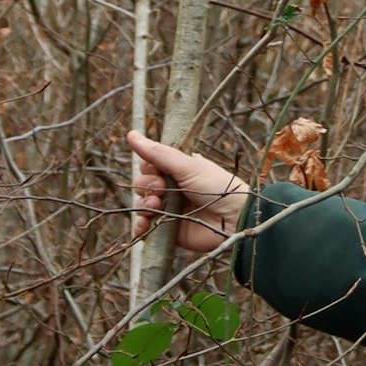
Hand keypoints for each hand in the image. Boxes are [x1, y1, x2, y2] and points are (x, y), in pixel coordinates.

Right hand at [126, 130, 250, 251]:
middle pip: (142, 185)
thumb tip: (131, 134)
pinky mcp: (169, 231)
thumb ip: (158, 153)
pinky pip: (145, 229)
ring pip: (142, 206)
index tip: (156, 171)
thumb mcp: (187, 166)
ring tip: (156, 205)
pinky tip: (143, 225)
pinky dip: (140, 227)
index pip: (149, 166)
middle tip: (160, 189)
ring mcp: (170, 211)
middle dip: (146, 186)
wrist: (235, 218)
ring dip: (144, 205)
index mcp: (177, 171)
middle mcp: (172, 190)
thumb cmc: (217, 186)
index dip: (148, 169)